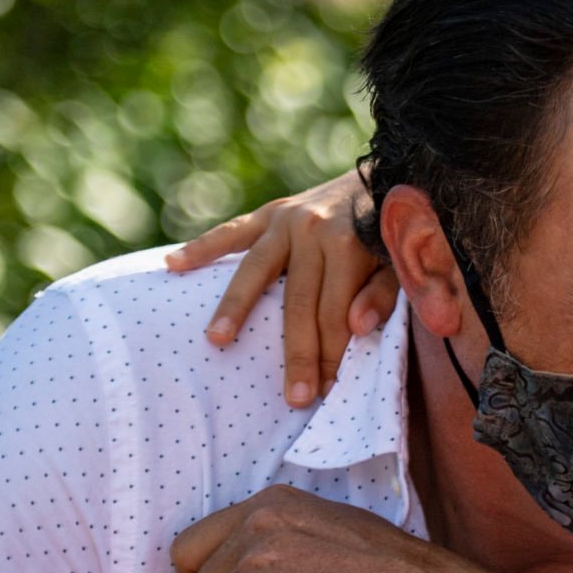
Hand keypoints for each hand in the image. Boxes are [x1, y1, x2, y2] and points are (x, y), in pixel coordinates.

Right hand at [167, 172, 395, 408]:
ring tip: (217, 340)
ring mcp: (287, 219)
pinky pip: (231, 232)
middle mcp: (313, 230)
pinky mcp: (270, 211)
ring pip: (255, 271)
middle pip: (298, 303)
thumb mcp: (400, 261)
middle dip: (297, 353)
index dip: (331, 355)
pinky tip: (172, 265)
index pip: (335, 314)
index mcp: (349, 245)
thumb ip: (383, 293)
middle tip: (292, 397)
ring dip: (235, 306)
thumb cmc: (393, 231)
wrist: (388, 175)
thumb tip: (356, 327)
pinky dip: (202, 247)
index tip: (325, 392)